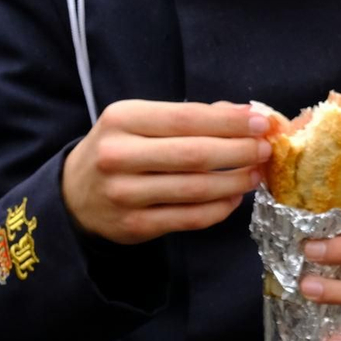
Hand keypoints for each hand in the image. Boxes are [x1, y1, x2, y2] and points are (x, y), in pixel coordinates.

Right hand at [61, 100, 268, 243]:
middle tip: (266, 150)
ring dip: (236, 182)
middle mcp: (118, 155)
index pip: (187, 118)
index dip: (230, 122)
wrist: (74, 194)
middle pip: (195, 155)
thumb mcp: (141, 121)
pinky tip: (234, 198)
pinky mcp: (134, 225)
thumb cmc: (121, 149)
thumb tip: (247, 116)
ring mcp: (124, 193)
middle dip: (240, 152)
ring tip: (256, 174)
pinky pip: (190, 218)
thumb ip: (191, 117)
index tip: (262, 123)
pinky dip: (220, 208)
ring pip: (196, 189)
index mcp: (123, 119)